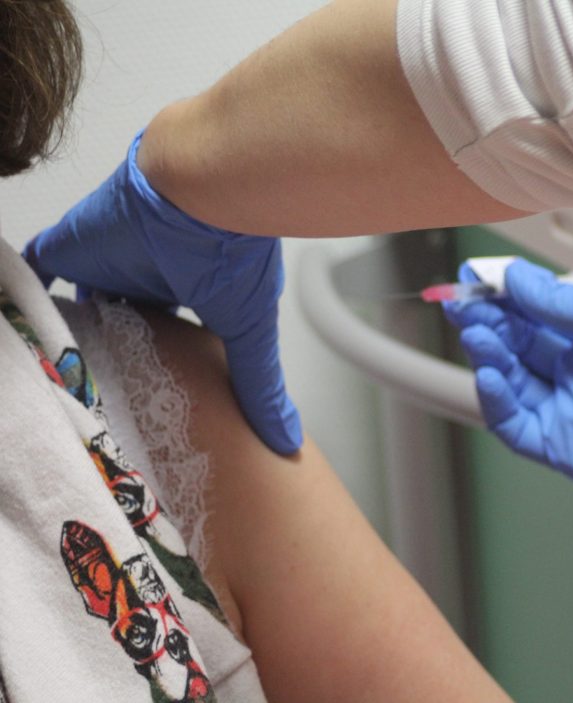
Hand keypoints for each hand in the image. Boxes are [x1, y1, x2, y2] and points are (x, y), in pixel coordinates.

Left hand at [23, 131, 301, 454]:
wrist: (206, 191)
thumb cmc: (235, 254)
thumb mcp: (249, 332)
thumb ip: (259, 386)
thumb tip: (289, 440)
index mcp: (187, 286)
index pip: (164, 324)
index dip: (154, 352)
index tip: (148, 390)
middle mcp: (144, 271)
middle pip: (119, 313)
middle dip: (111, 342)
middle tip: (99, 389)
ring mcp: (105, 259)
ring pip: (79, 298)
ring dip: (72, 324)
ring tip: (60, 371)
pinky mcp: (70, 248)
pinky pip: (33, 275)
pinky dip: (25, 295)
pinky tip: (19, 327)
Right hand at [445, 259, 572, 510]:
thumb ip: (556, 301)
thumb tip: (516, 277)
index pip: (534, 317)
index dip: (503, 300)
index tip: (476, 283)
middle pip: (517, 348)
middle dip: (489, 324)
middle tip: (466, 306)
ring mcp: (569, 409)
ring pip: (511, 383)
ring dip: (488, 356)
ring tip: (477, 332)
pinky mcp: (562, 445)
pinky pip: (516, 424)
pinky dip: (496, 399)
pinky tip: (489, 372)